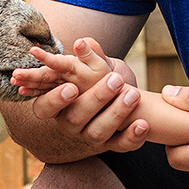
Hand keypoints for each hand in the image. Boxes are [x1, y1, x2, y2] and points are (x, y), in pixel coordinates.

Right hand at [12, 37, 147, 152]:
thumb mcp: (86, 70)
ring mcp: (89, 137)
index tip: (72, 87)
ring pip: (98, 132)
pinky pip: (120, 146)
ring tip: (133, 95)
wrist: (107, 108)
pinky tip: (143, 124)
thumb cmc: (91, 83)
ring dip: (116, 113)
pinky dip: (132, 137)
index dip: (55, 99)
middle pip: (75, 117)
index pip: (45, 107)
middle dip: (96, 98)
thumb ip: (87, 58)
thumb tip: (83, 42)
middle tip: (116, 80)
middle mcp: (69, 124)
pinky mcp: (110, 146)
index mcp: (56, 106)